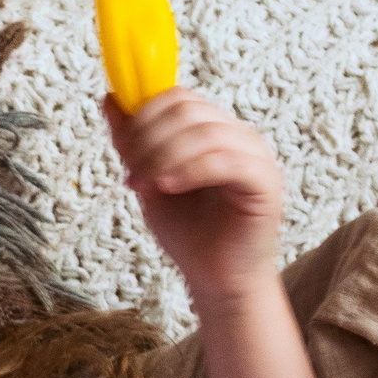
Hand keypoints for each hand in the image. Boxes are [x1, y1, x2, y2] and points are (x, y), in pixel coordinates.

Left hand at [103, 88, 286, 315]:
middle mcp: (239, 136)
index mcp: (215, 130)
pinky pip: (225, 161)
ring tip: (142, 187)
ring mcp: (257, 156)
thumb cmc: (188, 232)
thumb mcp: (149, 180)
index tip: (123, 154)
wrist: (215, 279)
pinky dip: (189, 171)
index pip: (179, 98)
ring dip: (162, 158)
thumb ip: (133, 142)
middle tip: (130, 175)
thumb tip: (111, 99)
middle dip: (148, 140)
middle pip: (189, 110)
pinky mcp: (267, 182)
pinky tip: (167, 188)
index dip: (143, 118)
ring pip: (205, 133)